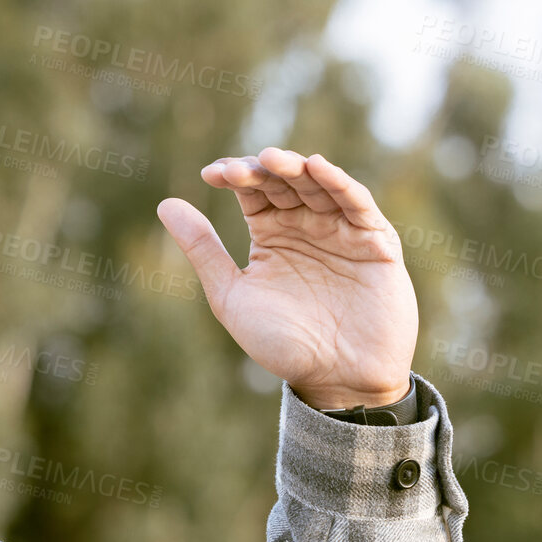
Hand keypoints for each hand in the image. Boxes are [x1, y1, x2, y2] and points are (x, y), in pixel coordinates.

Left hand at [156, 147, 416, 410]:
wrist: (335, 381)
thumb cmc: (282, 344)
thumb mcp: (232, 296)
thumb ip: (203, 251)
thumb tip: (165, 203)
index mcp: (272, 234)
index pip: (252, 191)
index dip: (234, 176)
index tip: (211, 175)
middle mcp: (306, 225)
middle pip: (284, 182)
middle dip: (262, 170)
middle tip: (238, 170)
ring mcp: (342, 230)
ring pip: (319, 185)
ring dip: (297, 168)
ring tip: (271, 160)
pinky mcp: (376, 241)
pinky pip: (357, 205)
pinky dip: (339, 184)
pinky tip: (318, 169)